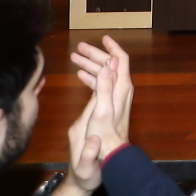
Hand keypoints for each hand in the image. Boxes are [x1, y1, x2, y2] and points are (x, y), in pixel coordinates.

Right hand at [55, 38, 133, 195]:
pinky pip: (100, 86)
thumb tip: (108, 66)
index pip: (120, 62)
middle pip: (111, 66)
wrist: (107, 158)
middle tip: (78, 47)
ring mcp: (115, 99)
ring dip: (91, 65)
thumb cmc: (101, 139)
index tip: (103, 37)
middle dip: (96, 55)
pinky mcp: (108, 107)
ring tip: (74, 58)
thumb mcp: (100, 114)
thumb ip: (104, 90)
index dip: (113, 48)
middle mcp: (121, 92)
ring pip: (104, 75)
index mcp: (120, 91)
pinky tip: (81, 75)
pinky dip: (91, 77)